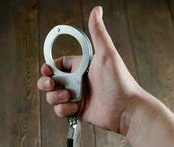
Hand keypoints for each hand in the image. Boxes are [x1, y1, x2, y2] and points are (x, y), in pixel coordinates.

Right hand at [37, 6, 144, 134]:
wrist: (127, 110)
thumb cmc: (120, 81)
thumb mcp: (106, 54)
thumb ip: (98, 33)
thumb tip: (97, 10)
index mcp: (80, 67)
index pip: (57, 64)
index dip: (48, 68)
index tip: (47, 71)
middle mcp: (76, 81)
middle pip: (50, 81)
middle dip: (46, 84)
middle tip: (51, 85)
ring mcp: (75, 97)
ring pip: (52, 97)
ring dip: (56, 97)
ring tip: (69, 97)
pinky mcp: (76, 110)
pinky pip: (60, 110)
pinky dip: (64, 109)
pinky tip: (76, 108)